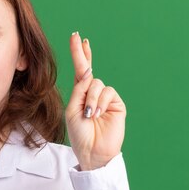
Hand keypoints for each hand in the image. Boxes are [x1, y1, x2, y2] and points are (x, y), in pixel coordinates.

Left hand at [65, 32, 125, 170]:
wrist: (92, 151)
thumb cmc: (79, 134)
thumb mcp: (72, 110)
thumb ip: (79, 90)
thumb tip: (89, 71)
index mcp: (80, 94)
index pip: (80, 71)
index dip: (79, 55)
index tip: (77, 38)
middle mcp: (93, 93)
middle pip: (89, 70)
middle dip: (83, 54)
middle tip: (79, 38)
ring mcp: (105, 98)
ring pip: (97, 84)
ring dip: (91, 99)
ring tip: (89, 114)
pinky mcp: (116, 104)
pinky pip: (108, 93)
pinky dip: (100, 102)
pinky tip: (97, 114)